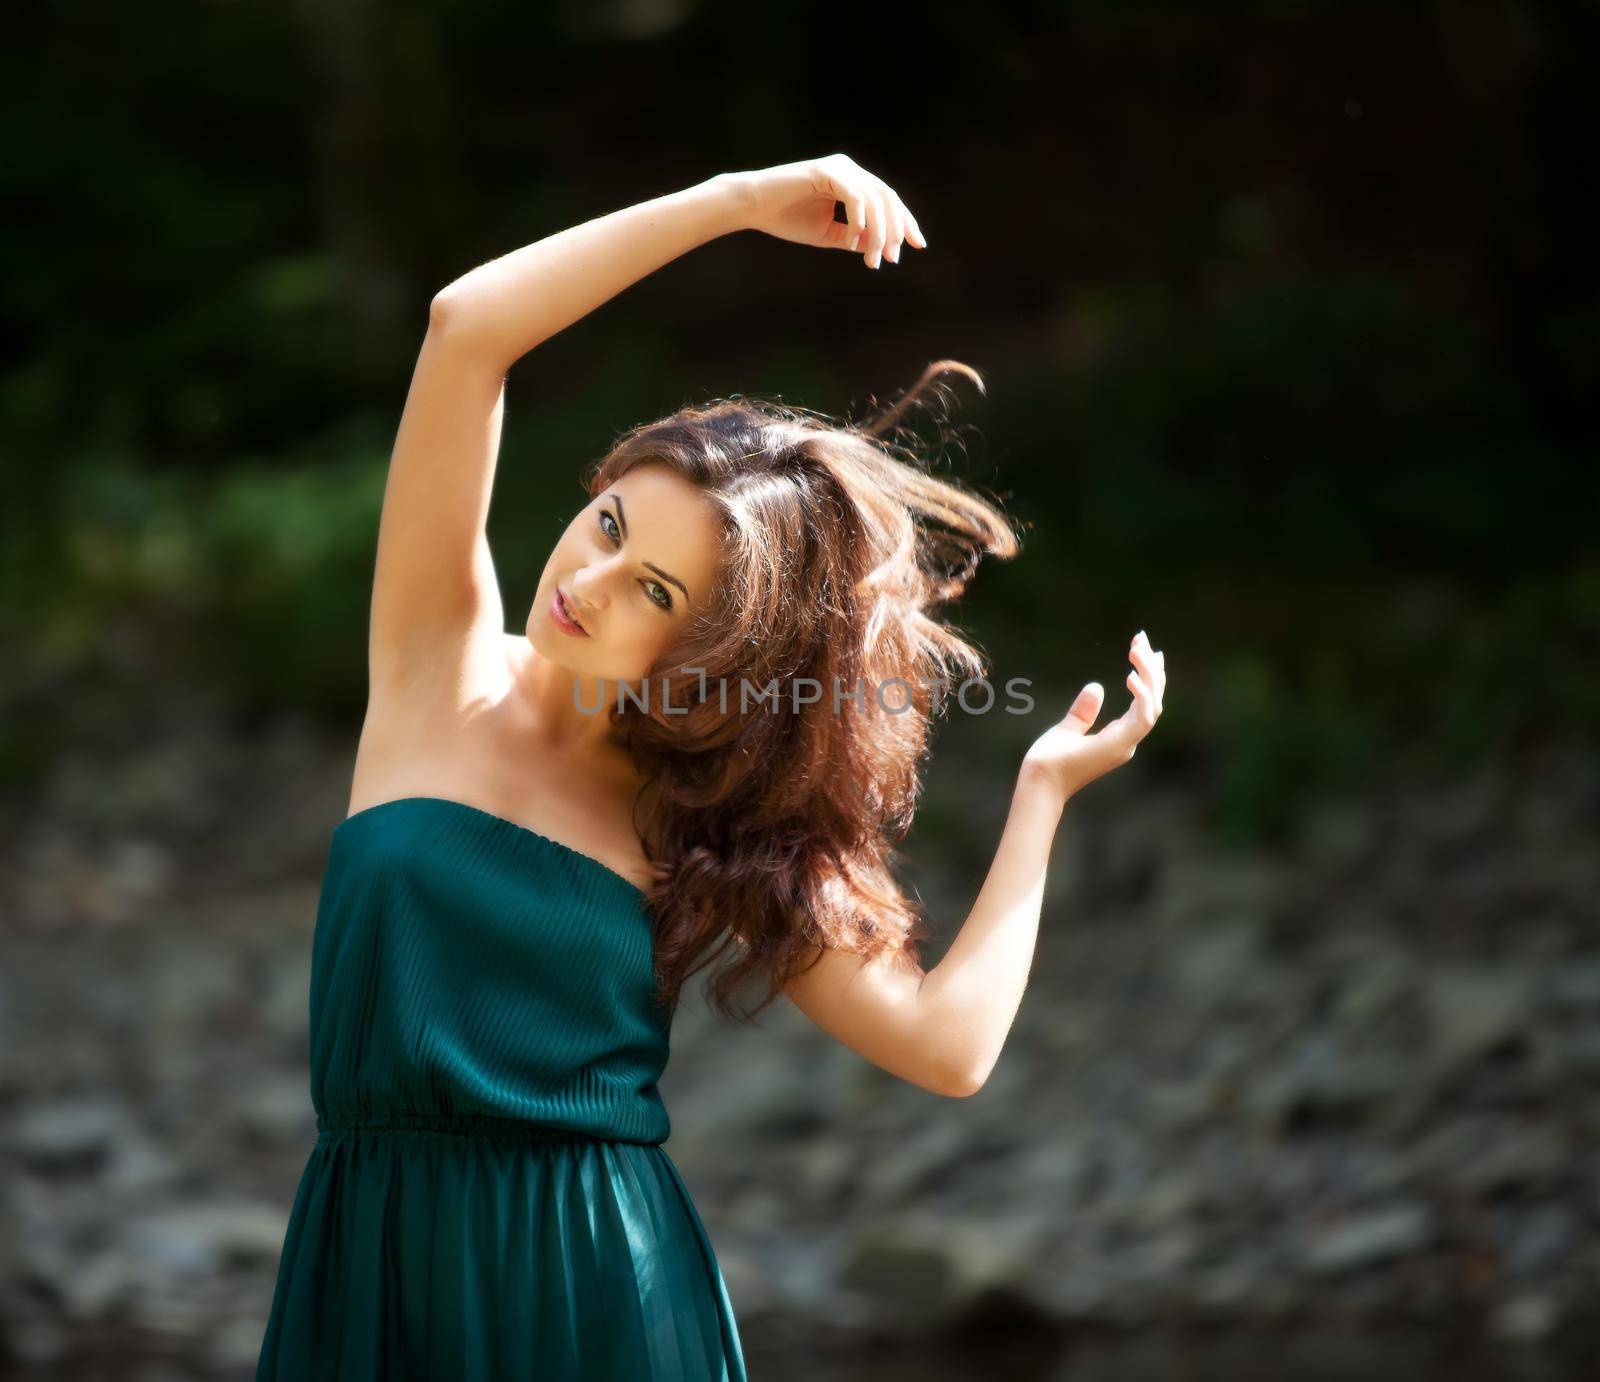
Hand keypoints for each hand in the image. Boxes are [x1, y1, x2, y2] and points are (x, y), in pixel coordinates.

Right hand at [724, 154, 926, 269]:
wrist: (754, 207)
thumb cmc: (786, 219)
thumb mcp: (829, 234)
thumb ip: (855, 238)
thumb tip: (882, 248)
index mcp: (853, 181)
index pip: (888, 200)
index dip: (905, 223)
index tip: (917, 247)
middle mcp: (849, 170)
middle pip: (887, 198)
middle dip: (896, 230)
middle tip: (894, 258)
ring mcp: (839, 168)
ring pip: (874, 199)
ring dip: (879, 232)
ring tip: (874, 258)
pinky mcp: (826, 172)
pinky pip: (854, 197)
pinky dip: (858, 221)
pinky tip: (854, 241)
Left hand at [1020, 631, 1166, 803]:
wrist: (1040, 782)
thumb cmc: (1050, 762)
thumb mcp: (1068, 728)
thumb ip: (1083, 711)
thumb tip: (1096, 687)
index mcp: (1119, 737)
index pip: (1144, 703)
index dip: (1147, 678)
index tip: (1145, 651)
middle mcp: (1128, 741)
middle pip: (1153, 700)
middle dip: (1151, 669)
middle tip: (1143, 640)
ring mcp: (1126, 744)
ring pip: (1153, 706)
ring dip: (1149, 676)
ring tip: (1137, 650)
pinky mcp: (1119, 745)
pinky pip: (1142, 718)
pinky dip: (1141, 696)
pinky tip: (1131, 676)